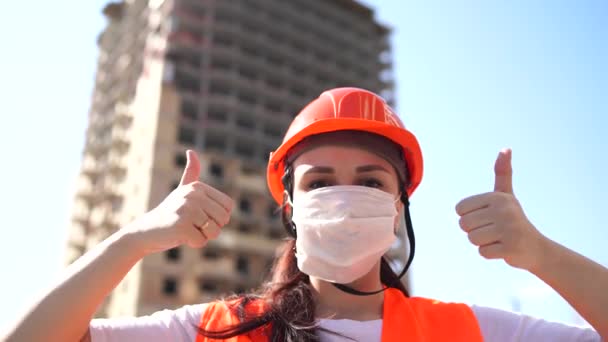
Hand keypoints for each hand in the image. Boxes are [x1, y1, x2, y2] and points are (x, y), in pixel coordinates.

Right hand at [125, 150, 233, 254]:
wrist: (145, 231)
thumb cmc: (169, 213)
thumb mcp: (182, 191)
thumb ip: (191, 173)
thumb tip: (191, 151)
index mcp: (197, 187)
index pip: (228, 207)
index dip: (218, 217)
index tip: (200, 215)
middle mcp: (193, 195)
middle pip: (223, 219)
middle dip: (211, 228)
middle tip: (192, 224)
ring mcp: (187, 209)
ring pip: (215, 232)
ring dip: (202, 236)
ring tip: (185, 229)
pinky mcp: (181, 226)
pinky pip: (201, 241)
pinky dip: (192, 243)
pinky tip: (179, 236)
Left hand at [455, 149, 546, 270]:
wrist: (536, 248)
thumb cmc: (514, 219)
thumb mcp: (506, 195)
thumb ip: (503, 173)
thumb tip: (505, 148)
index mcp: (497, 197)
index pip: (460, 209)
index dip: (469, 216)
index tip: (487, 217)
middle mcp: (503, 210)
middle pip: (464, 225)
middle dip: (475, 231)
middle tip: (493, 230)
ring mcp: (508, 229)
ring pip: (472, 239)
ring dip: (482, 242)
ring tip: (498, 238)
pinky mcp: (510, 248)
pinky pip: (483, 252)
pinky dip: (490, 253)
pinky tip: (503, 248)